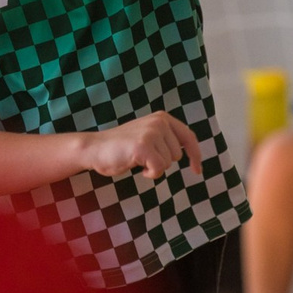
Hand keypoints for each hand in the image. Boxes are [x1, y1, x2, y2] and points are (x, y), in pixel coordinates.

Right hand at [80, 113, 202, 179]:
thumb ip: (166, 139)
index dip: (196, 155)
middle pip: (177, 155)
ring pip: (168, 163)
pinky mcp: (144, 146)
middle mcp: (159, 122)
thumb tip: (190, 153)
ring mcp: (151, 133)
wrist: (95, 148)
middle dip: (163, 162)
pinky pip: (159, 169)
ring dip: (154, 167)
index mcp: (162, 118)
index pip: (188, 137)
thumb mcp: (148, 136)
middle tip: (143, 157)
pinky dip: (150, 174)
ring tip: (137, 159)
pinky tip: (138, 168)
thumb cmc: (121, 147)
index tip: (197, 170)